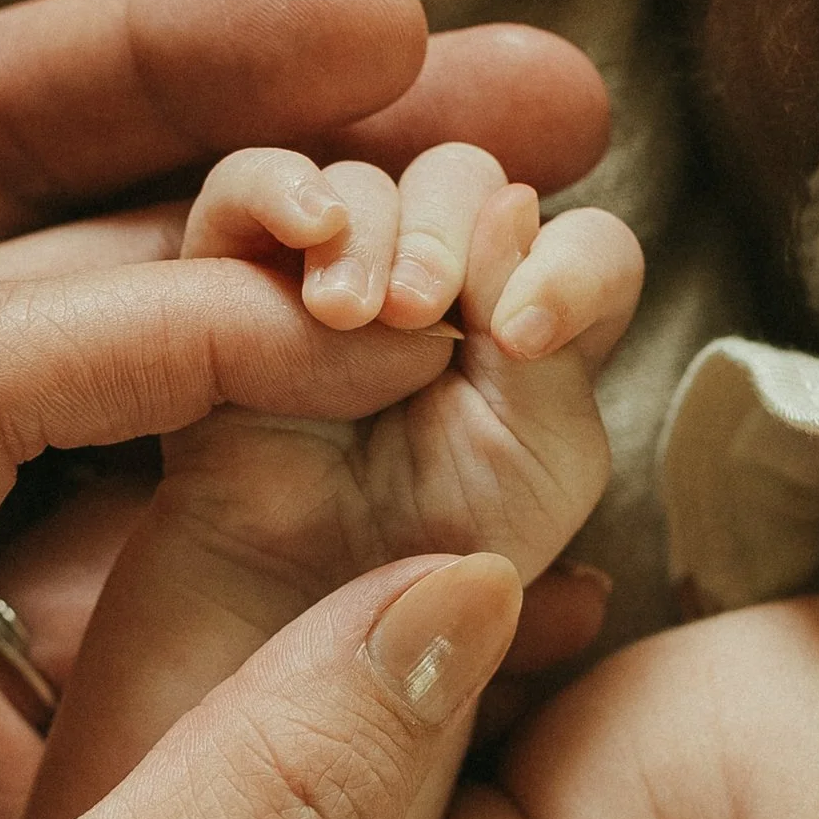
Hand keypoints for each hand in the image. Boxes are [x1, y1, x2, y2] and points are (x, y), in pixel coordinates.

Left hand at [0, 0, 606, 818]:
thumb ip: (276, 802)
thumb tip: (475, 566)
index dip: (202, 290)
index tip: (408, 278)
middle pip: (12, 355)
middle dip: (254, 234)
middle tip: (497, 112)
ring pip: (84, 498)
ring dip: (286, 397)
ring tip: (502, 297)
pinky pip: (109, 655)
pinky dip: (263, 593)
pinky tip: (450, 553)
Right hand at [163, 139, 644, 599]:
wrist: (301, 638)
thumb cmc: (436, 573)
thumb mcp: (542, 465)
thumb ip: (553, 343)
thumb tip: (512, 207)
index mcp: (531, 339)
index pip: (587, 246)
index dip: (572, 265)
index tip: (526, 335)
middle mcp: (439, 294)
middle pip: (467, 183)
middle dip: (451, 233)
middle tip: (416, 312)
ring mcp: (334, 283)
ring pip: (364, 181)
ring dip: (369, 227)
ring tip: (344, 317)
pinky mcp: (232, 288)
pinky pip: (241, 193)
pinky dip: (271, 188)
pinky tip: (302, 231)